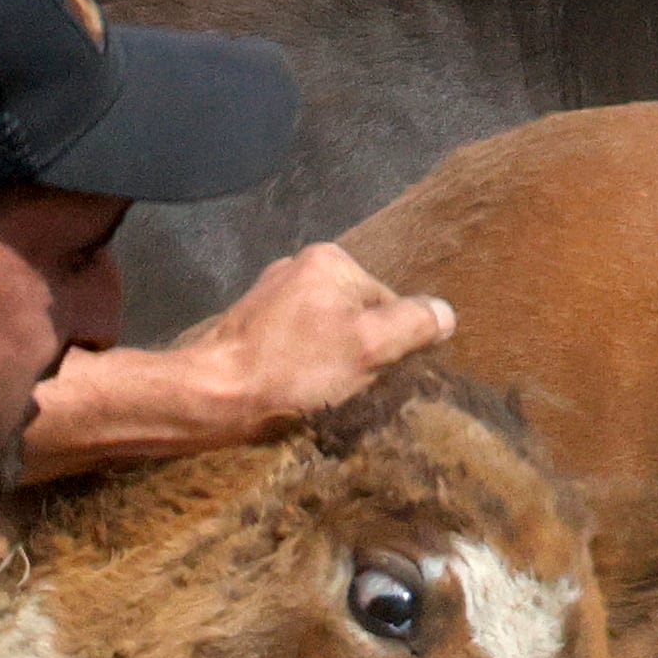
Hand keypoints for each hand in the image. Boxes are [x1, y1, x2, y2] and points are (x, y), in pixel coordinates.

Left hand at [174, 245, 458, 435]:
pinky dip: (301, 369)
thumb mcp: (369, 348)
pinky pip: (295, 345)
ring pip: (326, 334)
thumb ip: (413, 326)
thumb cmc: (293, 372)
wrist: (212, 397)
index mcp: (330, 260)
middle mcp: (298, 266)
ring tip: (316, 394)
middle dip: (359, 354)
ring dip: (330, 365)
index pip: (389, 303)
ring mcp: (269, 296)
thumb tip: (445, 314)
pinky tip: (292, 391)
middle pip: (357, 317)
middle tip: (344, 389)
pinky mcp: (250, 327)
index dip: (391, 345)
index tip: (374, 376)